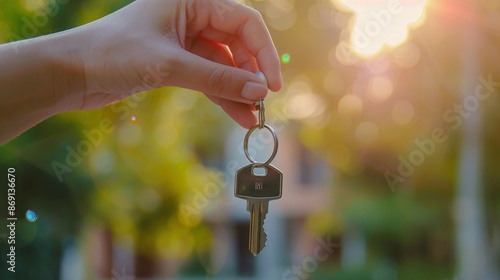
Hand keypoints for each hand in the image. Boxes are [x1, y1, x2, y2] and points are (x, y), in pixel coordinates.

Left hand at [71, 0, 281, 127]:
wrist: (72, 71)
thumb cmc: (114, 53)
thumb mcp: (171, 65)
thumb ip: (217, 78)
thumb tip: (259, 92)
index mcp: (192, 0)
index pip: (244, 22)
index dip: (263, 53)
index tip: (271, 84)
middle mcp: (191, 15)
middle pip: (237, 44)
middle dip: (250, 75)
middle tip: (260, 103)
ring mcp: (184, 39)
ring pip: (224, 64)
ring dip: (238, 90)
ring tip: (251, 118)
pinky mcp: (176, 61)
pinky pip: (208, 76)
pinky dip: (221, 95)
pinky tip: (236, 114)